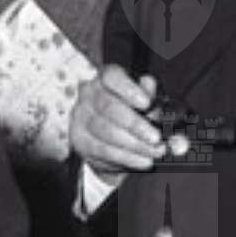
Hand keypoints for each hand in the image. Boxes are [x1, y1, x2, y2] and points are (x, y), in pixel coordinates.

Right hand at [70, 63, 165, 180]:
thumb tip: (153, 90)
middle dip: (135, 124)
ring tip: (155, 151)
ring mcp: (80, 116)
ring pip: (106, 131)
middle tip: (156, 137)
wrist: (110, 140)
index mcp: (105, 79)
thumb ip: (152, 97)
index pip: (111, 76)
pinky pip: (103, 150)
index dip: (128, 89)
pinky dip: (127, 157)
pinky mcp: (79, 139)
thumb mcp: (145, 103)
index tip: (146, 103)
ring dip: (134, 144)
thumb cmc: (130, 114)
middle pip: (108, 106)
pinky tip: (143, 160)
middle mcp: (88, 94)